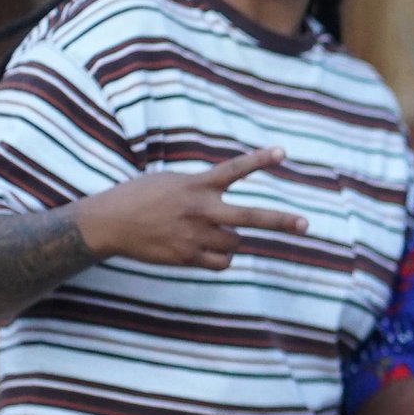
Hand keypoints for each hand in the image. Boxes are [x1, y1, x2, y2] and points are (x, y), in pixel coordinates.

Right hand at [74, 148, 310, 269]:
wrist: (108, 223)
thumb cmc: (139, 197)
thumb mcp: (170, 181)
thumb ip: (200, 186)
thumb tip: (222, 194)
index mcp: (196, 186)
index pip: (234, 170)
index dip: (259, 160)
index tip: (283, 152)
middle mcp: (200, 210)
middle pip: (250, 216)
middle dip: (281, 221)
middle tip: (305, 225)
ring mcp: (195, 235)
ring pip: (236, 242)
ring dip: (232, 239)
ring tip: (210, 232)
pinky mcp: (188, 257)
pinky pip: (222, 262)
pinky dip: (222, 258)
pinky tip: (208, 250)